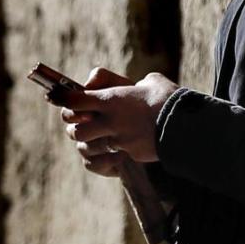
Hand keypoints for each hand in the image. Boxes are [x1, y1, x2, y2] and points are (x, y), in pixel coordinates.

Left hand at [59, 67, 180, 166]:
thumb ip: (134, 84)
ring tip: (94, 140)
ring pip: (87, 147)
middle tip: (80, 123)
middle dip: (74, 127)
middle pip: (75, 129)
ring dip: (87, 144)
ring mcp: (118, 141)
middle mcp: (110, 121)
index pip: (74, 100)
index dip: (63, 100)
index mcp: (111, 99)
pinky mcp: (128, 155)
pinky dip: (102, 160)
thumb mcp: (151, 81)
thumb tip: (135, 86)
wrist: (188, 125)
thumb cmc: (169, 99)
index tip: (57, 99)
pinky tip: (108, 155)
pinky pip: (104, 162)